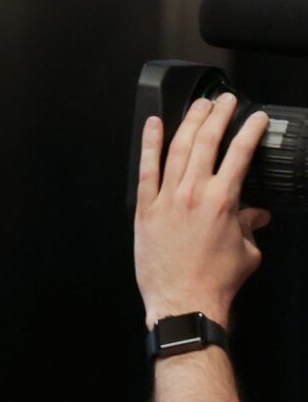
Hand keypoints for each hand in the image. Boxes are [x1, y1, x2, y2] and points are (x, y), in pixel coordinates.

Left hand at [135, 93, 271, 329]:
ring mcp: (166, 199)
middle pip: (207, 142)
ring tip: (198, 106)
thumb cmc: (213, 281)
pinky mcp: (144, 210)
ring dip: (189, 123)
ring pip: (177, 149)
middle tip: (225, 100)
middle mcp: (193, 194)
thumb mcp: (246, 251)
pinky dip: (149, 145)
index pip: (240, 154)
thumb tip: (256, 213)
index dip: (250, 130)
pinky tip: (152, 126)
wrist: (183, 302)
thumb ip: (250, 225)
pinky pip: (146, 170)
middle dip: (218, 115)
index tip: (256, 118)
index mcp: (222, 201)